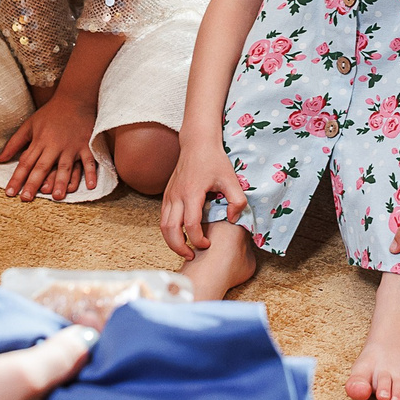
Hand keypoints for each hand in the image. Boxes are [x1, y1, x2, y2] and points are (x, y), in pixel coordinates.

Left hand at [0, 90, 100, 200]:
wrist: (75, 98)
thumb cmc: (50, 113)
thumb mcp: (29, 124)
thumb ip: (14, 143)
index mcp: (39, 141)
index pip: (25, 163)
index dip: (16, 178)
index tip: (9, 193)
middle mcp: (54, 146)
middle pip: (42, 167)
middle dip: (33, 183)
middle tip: (26, 199)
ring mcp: (71, 146)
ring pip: (65, 166)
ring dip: (61, 181)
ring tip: (56, 197)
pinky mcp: (86, 145)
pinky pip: (89, 161)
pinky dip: (90, 173)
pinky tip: (89, 186)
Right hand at [0, 325, 97, 399]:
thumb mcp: (18, 377)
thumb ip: (60, 358)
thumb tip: (90, 341)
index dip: (95, 368)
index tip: (90, 329)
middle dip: (67, 365)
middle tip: (63, 324)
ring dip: (40, 370)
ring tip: (38, 334)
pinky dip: (16, 383)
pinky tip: (12, 355)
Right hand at [161, 136, 245, 257]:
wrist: (197, 144)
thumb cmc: (215, 161)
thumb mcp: (231, 179)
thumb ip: (237, 200)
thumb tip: (233, 220)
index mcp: (192, 193)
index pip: (191, 225)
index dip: (198, 239)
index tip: (208, 244)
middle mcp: (176, 196)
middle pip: (170, 230)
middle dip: (180, 247)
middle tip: (192, 256)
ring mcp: (169, 196)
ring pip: (163, 226)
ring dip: (172, 242)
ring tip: (186, 250)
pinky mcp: (167, 196)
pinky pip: (163, 219)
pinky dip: (169, 232)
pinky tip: (181, 236)